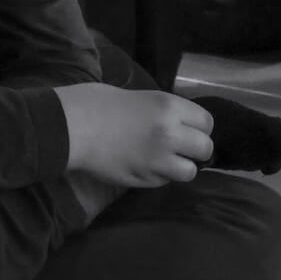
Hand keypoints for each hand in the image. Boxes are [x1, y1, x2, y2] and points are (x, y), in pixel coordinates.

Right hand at [53, 83, 213, 187]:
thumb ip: (164, 112)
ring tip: (164, 161)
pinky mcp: (143, 179)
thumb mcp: (141, 97)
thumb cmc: (99, 103)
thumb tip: (180, 125)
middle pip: (205, 149)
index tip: (188, 129)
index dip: (199, 128)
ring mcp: (158, 160)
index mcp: (169, 107)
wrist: (72, 127)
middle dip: (195, 150)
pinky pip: (164, 182)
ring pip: (189, 171)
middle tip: (179, 148)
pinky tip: (143, 166)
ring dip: (180, 167)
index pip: (207, 123)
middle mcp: (170, 134)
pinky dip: (159, 177)